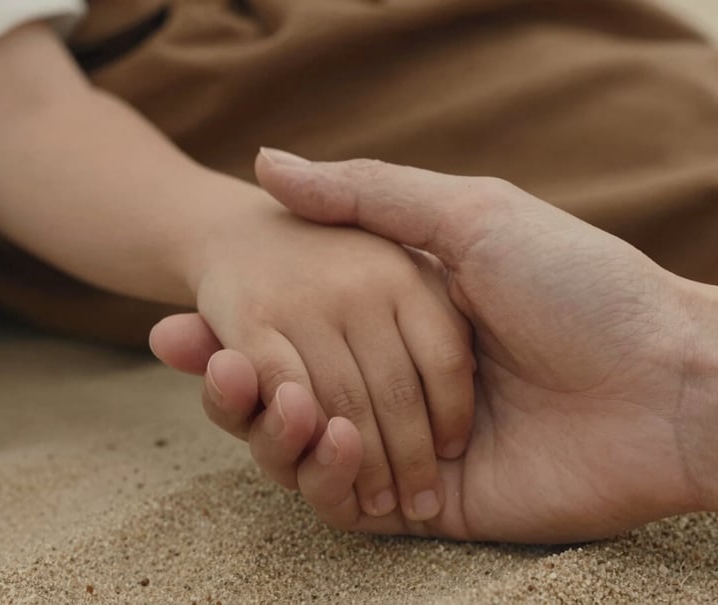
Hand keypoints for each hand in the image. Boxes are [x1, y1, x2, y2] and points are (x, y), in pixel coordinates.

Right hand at [154, 152, 717, 542]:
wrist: (667, 378)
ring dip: (268, 433)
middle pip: (287, 401)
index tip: (176, 325)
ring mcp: (412, 449)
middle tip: (203, 361)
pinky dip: (324, 477)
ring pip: (307, 456)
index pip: (290, 339)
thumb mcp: (468, 214)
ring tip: (261, 394)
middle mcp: (398, 388)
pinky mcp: (433, 507)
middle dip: (229, 389)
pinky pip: (350, 504)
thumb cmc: (578, 286)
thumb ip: (366, 196)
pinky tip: (326, 437)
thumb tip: (269, 163)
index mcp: (397, 326)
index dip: (228, 336)